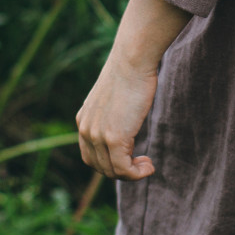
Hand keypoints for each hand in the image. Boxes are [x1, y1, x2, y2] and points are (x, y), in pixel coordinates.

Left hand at [76, 0, 190, 180]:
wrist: (132, 60)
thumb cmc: (130, 73)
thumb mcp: (115, 98)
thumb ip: (113, 114)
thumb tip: (126, 122)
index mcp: (84, 121)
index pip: (91, 156)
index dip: (111, 163)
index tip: (131, 158)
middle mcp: (86, 130)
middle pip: (99, 167)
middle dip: (122, 171)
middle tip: (142, 163)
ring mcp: (97, 135)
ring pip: (112, 171)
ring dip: (131, 174)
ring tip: (148, 164)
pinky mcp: (113, 138)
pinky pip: (123, 169)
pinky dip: (137, 174)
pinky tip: (150, 165)